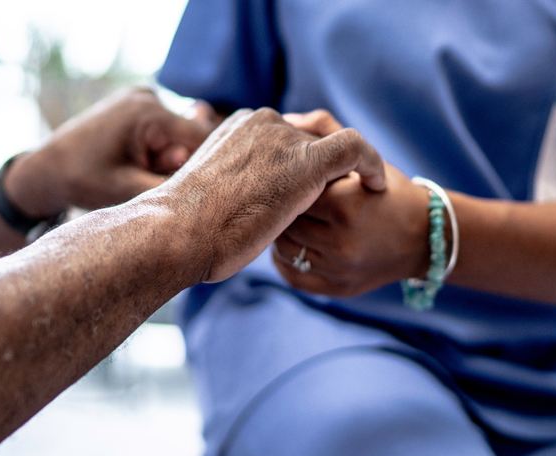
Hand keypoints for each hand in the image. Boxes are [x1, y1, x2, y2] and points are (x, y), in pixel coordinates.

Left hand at [5, 87, 215, 215]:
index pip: (203, 137)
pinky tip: (136, 162)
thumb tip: (212, 191)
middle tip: (150, 180)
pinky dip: (158, 149)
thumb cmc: (83, 181)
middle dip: (179, 163)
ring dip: (168, 158)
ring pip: (178, 135)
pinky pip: (163, 129)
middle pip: (190, 136)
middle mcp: (147, 96)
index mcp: (148, 113)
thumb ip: (172, 185)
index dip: (210, 164)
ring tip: (138, 171)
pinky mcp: (136, 103)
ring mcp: (141, 96)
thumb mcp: (128, 191)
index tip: (209, 189)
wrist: (46, 169)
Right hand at [148, 108, 386, 282]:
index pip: (285, 136)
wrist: (179, 232)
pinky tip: (377, 186)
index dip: (300, 160)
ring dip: (347, 172)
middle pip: (309, 138)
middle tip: (341, 196)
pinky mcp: (306, 162)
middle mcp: (264, 123)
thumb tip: (243, 204)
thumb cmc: (185, 228)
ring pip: (331, 145)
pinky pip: (354, 149)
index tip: (309, 189)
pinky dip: (370, 164)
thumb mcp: (210, 194)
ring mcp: (284, 140)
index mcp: (240, 127)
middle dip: (324, 166)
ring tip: (361, 195)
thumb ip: (235, 185)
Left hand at [272, 110, 432, 296]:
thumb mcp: (365, 157)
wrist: (424, 237)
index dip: (288, 179)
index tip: (289, 174)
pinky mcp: (336, 289)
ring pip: (283, 247)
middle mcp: (343, 241)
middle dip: (281, 205)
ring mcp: (339, 270)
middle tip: (281, 196)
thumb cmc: (389, 191)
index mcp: (347, 204)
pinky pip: (291, 274)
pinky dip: (285, 258)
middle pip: (285, 219)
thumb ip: (326, 131)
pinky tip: (294, 243)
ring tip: (289, 217)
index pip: (293, 188)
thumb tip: (285, 119)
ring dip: (280, 231)